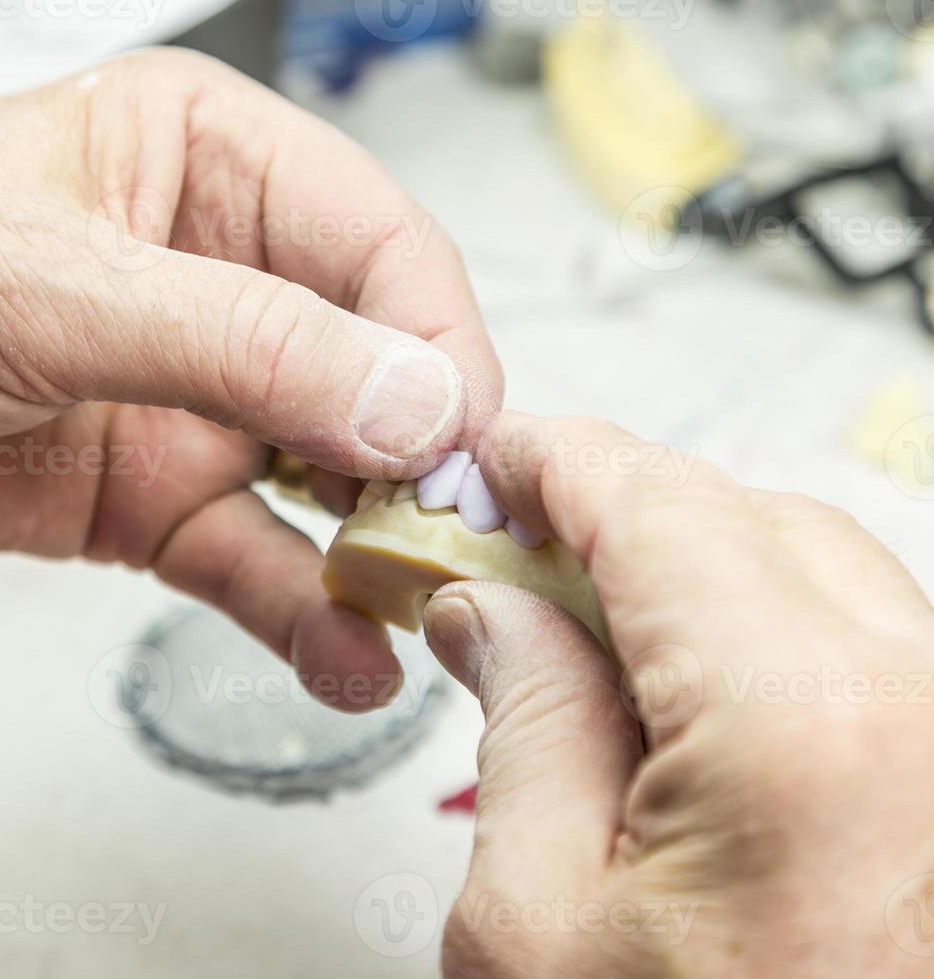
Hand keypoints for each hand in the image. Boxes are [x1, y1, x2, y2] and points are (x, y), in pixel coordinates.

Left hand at [0, 49, 500, 706]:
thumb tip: (410, 394)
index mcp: (193, 159)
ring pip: (316, 471)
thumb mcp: (54, 284)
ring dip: (367, 542)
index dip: (433, 337)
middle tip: (450, 532)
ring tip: (408, 608)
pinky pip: (244, 552)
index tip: (459, 433)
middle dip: (416, 448)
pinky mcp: (134, 493)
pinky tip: (338, 655)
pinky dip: (293, 606)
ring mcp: (172, 392)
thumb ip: (244, 344)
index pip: (373, 241)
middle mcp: (201, 272)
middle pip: (366, 361)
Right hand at [423, 412, 933, 975]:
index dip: (558, 462)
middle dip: (617, 517)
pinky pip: (870, 658)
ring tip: (583, 642)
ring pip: (820, 579)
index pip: (659, 506)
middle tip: (507, 558)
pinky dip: (762, 644)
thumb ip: (522, 723)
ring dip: (693, 579)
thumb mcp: (536, 922)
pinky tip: (679, 700)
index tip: (496, 458)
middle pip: (747, 522)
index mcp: (804, 727)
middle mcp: (926, 719)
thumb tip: (491, 609)